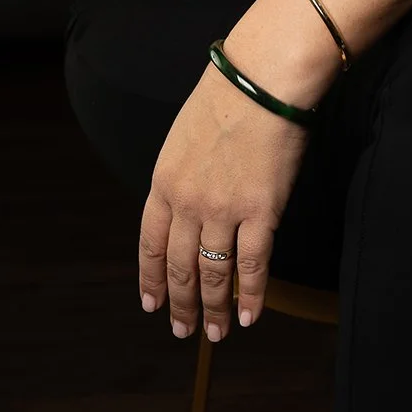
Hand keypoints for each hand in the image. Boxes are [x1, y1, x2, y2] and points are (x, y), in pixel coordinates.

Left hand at [138, 52, 312, 343]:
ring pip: (213, 274)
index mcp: (164, 180)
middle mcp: (187, 202)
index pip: (150, 243)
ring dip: (214, 309)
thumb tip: (188, 205)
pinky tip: (249, 316)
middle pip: (178, 266)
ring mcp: (223, 210)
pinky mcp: (260, 212)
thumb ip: (182, 174)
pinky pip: (252, 266)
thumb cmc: (228, 95)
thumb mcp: (184, 135)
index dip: (151, 279)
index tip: (152, 304)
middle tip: (184, 330)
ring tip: (217, 333)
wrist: (261, 78)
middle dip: (181, 304)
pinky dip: (250, 296)